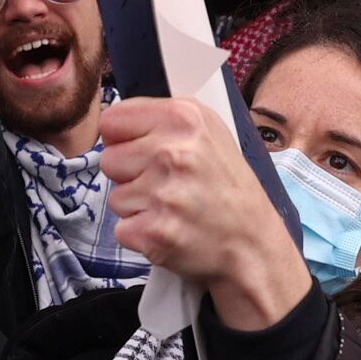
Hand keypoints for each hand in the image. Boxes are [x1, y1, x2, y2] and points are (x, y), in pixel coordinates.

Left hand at [99, 97, 308, 327]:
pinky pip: (121, 229)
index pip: (111, 121)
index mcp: (183, 118)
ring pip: (115, 196)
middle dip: (130, 175)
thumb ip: (161, 119)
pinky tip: (170, 228)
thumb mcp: (207, 131)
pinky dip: (141, 234)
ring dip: (137, 206)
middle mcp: (172, 152)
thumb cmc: (226, 185)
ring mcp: (163, 194)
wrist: (252, 241)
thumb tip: (113, 120)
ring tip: (173, 208)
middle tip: (166, 185)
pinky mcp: (154, 232)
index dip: (123, 139)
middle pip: (108, 159)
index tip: (143, 151)